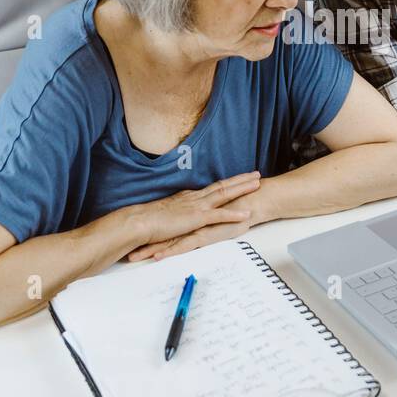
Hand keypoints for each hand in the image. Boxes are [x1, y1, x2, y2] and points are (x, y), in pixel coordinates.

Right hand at [124, 175, 267, 261]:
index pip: (212, 187)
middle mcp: (195, 198)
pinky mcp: (196, 219)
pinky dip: (234, 214)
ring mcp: (197, 207)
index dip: (228, 182)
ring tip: (257, 184)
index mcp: (188, 198)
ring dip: (242, 189)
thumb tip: (182, 215)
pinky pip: (219, 215)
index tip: (240, 178)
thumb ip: (177, 213)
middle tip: (256, 174)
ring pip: (224, 195)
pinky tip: (247, 213)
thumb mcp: (166, 213)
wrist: (139, 222)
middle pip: (222, 186)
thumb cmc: (148, 221)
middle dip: (241, 180)